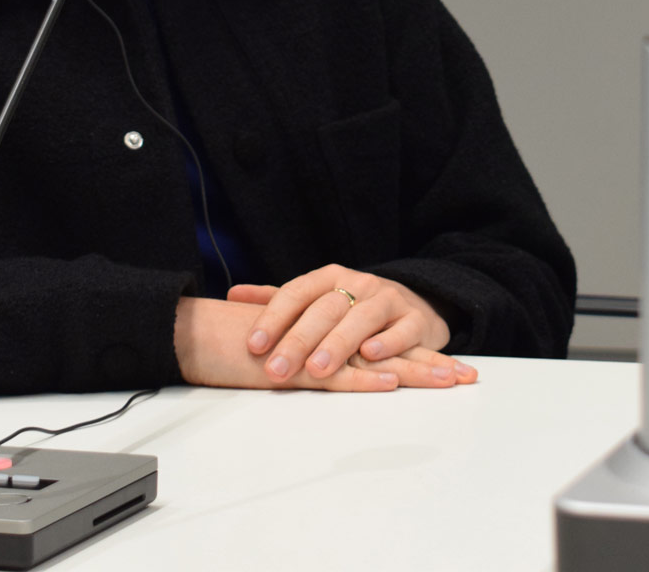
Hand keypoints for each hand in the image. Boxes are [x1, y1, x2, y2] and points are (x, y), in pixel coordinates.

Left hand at [174, 297, 468, 390]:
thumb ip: (277, 300)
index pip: (296, 292)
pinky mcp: (416, 320)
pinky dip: (387, 342)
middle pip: (325, 309)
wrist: (413, 306)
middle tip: (277, 370)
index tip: (254, 345)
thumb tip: (232, 295)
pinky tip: (370, 356)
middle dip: (299, 340)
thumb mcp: (317, 300)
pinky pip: (402, 329)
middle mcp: (358, 284)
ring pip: (361, 318)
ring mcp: (389, 300)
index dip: (274, 317)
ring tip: (317, 370)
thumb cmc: (353, 309)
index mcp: (329, 278)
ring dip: (338, 344)